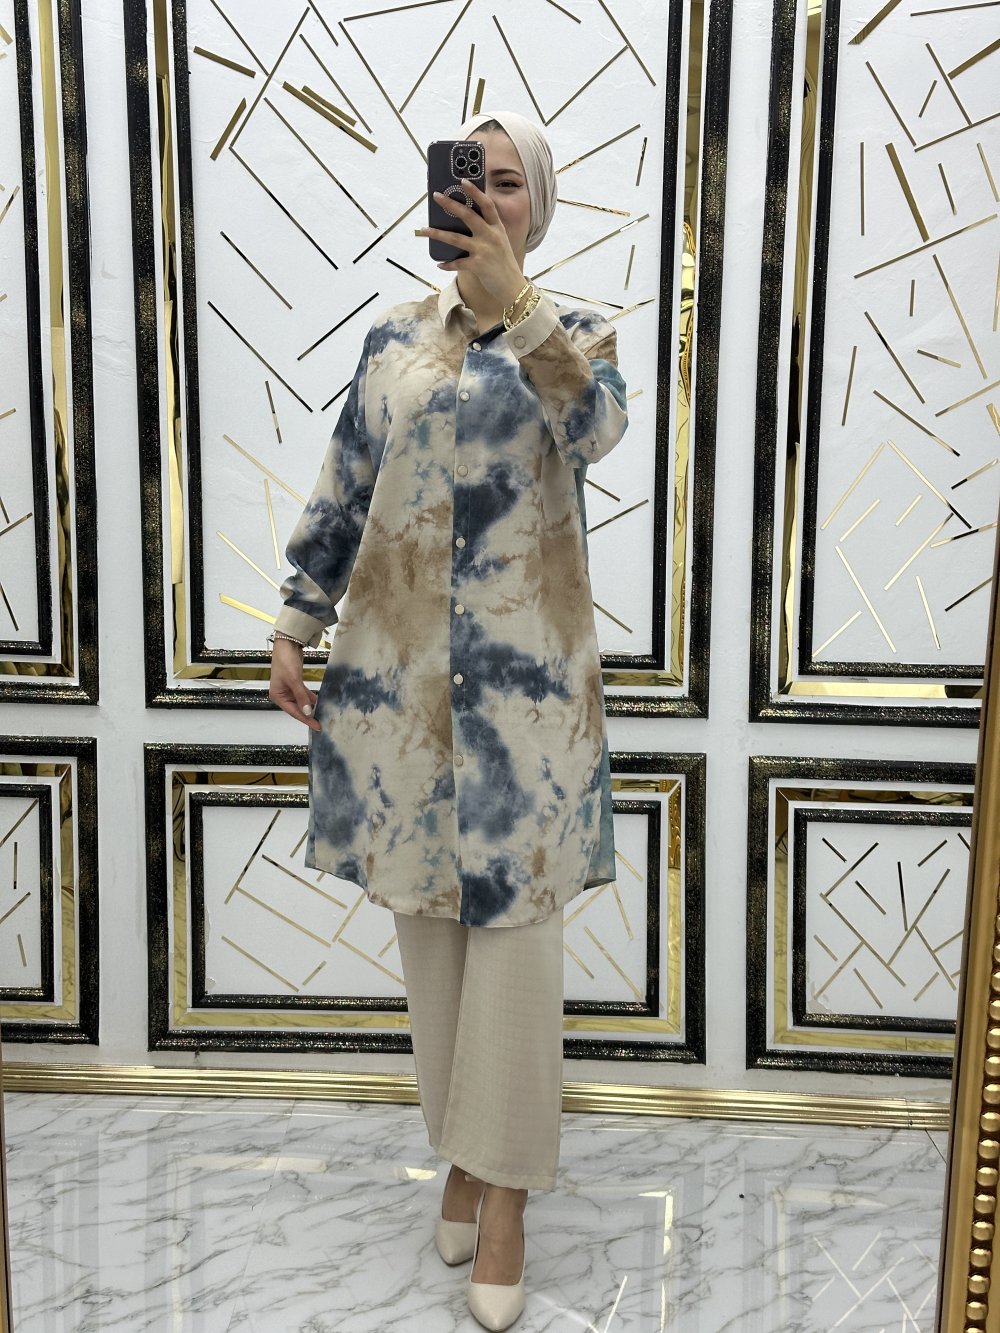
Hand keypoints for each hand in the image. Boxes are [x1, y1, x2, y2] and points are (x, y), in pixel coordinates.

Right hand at [268, 638, 320, 731]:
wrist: (287, 644)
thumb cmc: (286, 661)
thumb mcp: (294, 680)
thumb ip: (301, 696)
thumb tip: (307, 712)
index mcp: (278, 696)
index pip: (294, 712)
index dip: (306, 720)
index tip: (317, 726)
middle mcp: (282, 694)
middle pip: (297, 709)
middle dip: (308, 714)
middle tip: (322, 722)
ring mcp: (288, 689)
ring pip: (301, 702)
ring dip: (310, 707)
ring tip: (322, 714)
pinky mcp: (295, 683)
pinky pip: (303, 694)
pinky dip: (310, 698)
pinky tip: (318, 702)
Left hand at [416, 178, 526, 307]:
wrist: (513, 287)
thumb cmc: (504, 264)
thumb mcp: (500, 242)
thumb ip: (486, 231)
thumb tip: (462, 223)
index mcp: (497, 228)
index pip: (487, 204)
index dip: (475, 191)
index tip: (463, 181)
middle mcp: (491, 236)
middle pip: (468, 215)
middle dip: (450, 204)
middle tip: (437, 196)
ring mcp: (484, 250)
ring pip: (456, 238)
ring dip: (437, 234)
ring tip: (425, 229)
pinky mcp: (478, 266)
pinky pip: (457, 263)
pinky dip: (447, 264)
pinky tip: (439, 263)